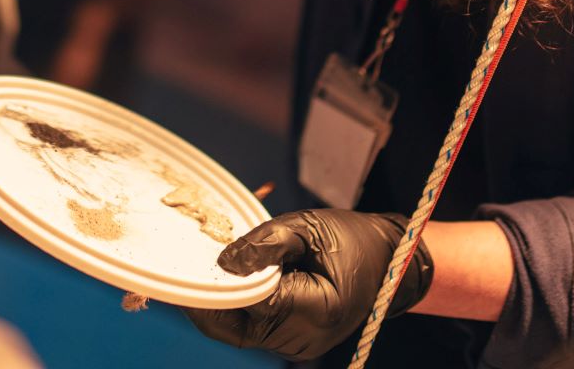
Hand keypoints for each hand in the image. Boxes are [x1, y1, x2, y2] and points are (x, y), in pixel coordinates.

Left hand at [185, 209, 432, 360]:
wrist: (392, 263)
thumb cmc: (354, 239)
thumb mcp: (309, 228)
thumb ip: (264, 244)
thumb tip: (222, 263)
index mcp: (314, 311)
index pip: (247, 302)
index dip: (215, 284)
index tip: (186, 264)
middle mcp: (302, 338)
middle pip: (232, 328)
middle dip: (207, 299)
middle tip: (182, 269)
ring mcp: (296, 345)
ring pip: (238, 329)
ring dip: (222, 299)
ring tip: (207, 265)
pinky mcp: (291, 340)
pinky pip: (252, 324)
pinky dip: (239, 301)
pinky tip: (233, 275)